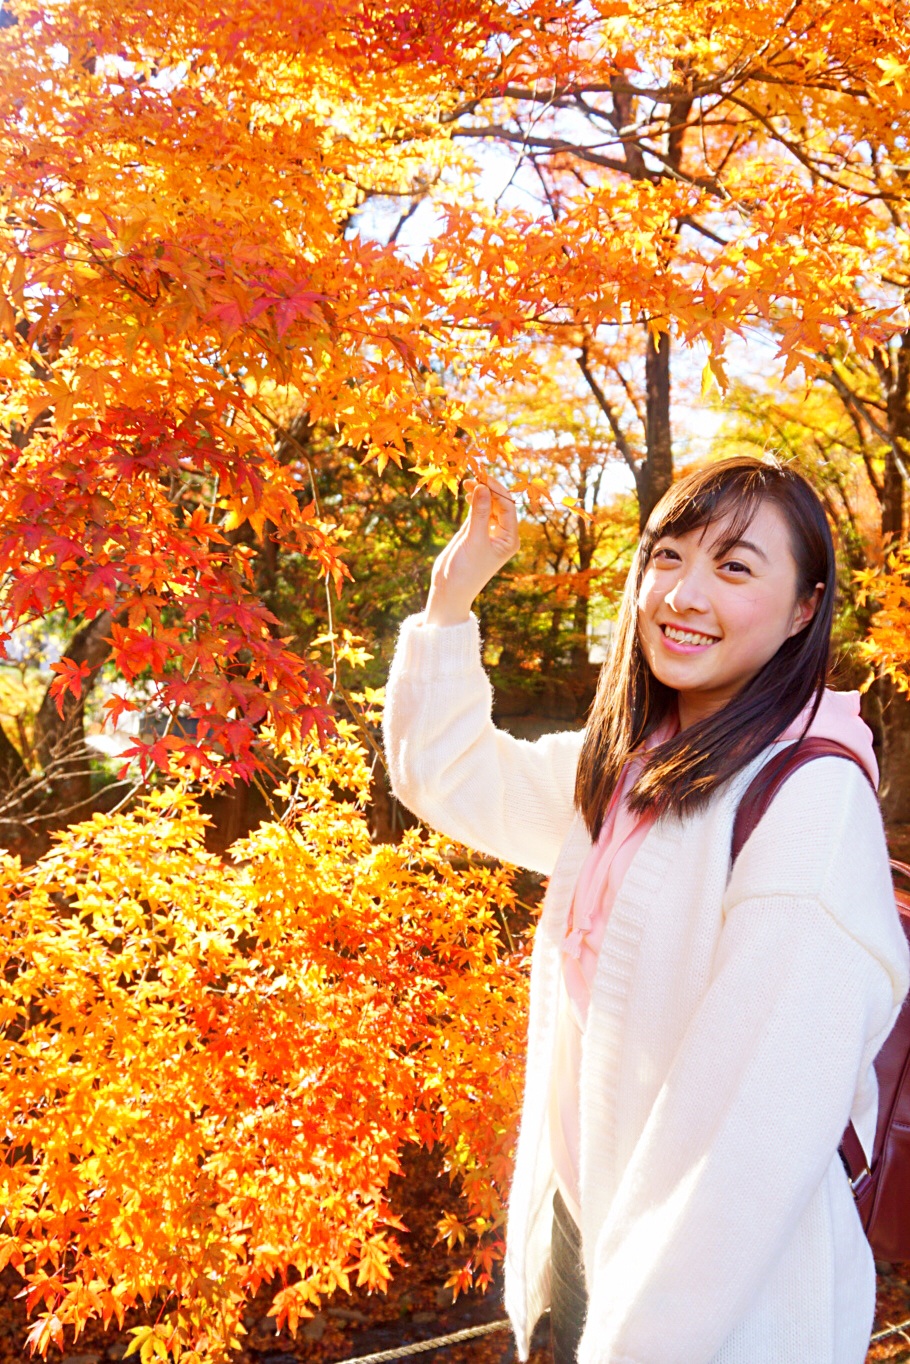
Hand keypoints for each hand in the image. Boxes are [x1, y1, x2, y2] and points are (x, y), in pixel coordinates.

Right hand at [424, 477, 519, 626]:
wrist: (450, 589)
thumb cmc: (466, 570)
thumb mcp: (474, 539)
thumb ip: (479, 513)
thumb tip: (482, 487)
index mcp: (510, 539)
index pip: (508, 508)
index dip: (497, 490)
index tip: (483, 477)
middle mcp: (503, 534)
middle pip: (500, 504)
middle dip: (488, 489)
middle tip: (473, 475)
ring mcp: (489, 532)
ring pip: (488, 506)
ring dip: (480, 493)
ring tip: (467, 481)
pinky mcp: (475, 532)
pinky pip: (477, 511)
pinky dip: (473, 501)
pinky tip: (467, 492)